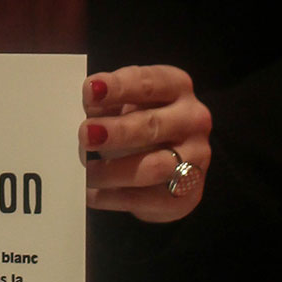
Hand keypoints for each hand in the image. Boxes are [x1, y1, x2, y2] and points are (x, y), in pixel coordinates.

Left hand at [80, 64, 211, 222]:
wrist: (167, 169)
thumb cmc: (139, 126)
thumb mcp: (124, 105)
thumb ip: (106, 103)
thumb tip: (87, 106)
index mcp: (177, 87)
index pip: (149, 83)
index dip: (119, 86)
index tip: (90, 90)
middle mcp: (193, 119)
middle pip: (153, 125)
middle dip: (117, 131)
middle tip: (85, 135)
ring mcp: (195, 158)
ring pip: (154, 167)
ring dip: (113, 171)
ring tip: (86, 172)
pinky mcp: (187, 195)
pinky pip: (146, 199)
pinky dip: (113, 197)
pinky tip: (91, 194)